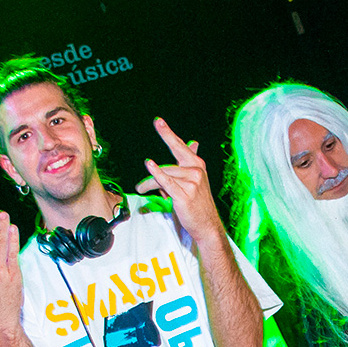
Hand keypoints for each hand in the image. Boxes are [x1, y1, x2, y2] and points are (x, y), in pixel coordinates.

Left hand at [137, 117, 222, 241]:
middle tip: (156, 126)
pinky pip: (166, 181)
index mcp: (197, 165)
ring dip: (148, 183)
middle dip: (162, 145)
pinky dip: (156, 174)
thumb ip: (189, 161)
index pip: (180, 146)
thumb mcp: (195, 180)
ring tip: (140, 189)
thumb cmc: (198, 203)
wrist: (207, 225)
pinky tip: (149, 165)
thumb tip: (193, 142)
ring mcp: (191, 182)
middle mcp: (196, 170)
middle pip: (171, 159)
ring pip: (163, 175)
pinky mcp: (184, 194)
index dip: (168, 133)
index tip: (159, 122)